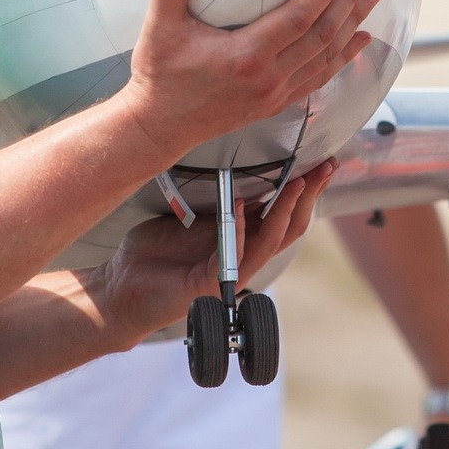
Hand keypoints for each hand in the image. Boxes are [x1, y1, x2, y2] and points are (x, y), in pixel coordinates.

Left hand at [89, 160, 337, 345]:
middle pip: (291, 225)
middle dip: (311, 195)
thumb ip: (216, 200)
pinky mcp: (211, 282)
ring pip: (272, 240)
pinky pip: (234, 253)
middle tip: (326, 167)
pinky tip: (239, 202)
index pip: (285, 211)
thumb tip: (237, 170)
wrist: (121, 287)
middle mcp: (243, 254)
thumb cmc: (152, 253)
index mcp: (242, 237)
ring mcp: (231, 271)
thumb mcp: (189, 216)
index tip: (323, 162)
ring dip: (287, 209)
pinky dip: (238, 225)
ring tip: (299, 182)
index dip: (306, 188)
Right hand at [119, 0, 378, 161]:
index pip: (298, 18)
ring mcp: (276, 93)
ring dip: (353, 23)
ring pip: (327, 56)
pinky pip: (319, 77)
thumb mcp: (160, 27)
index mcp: (246, 56)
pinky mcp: (276, 102)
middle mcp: (268, 77)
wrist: (159, 125)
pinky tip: (359, 39)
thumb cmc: (159, 75)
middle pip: (322, 34)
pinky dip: (343, 57)